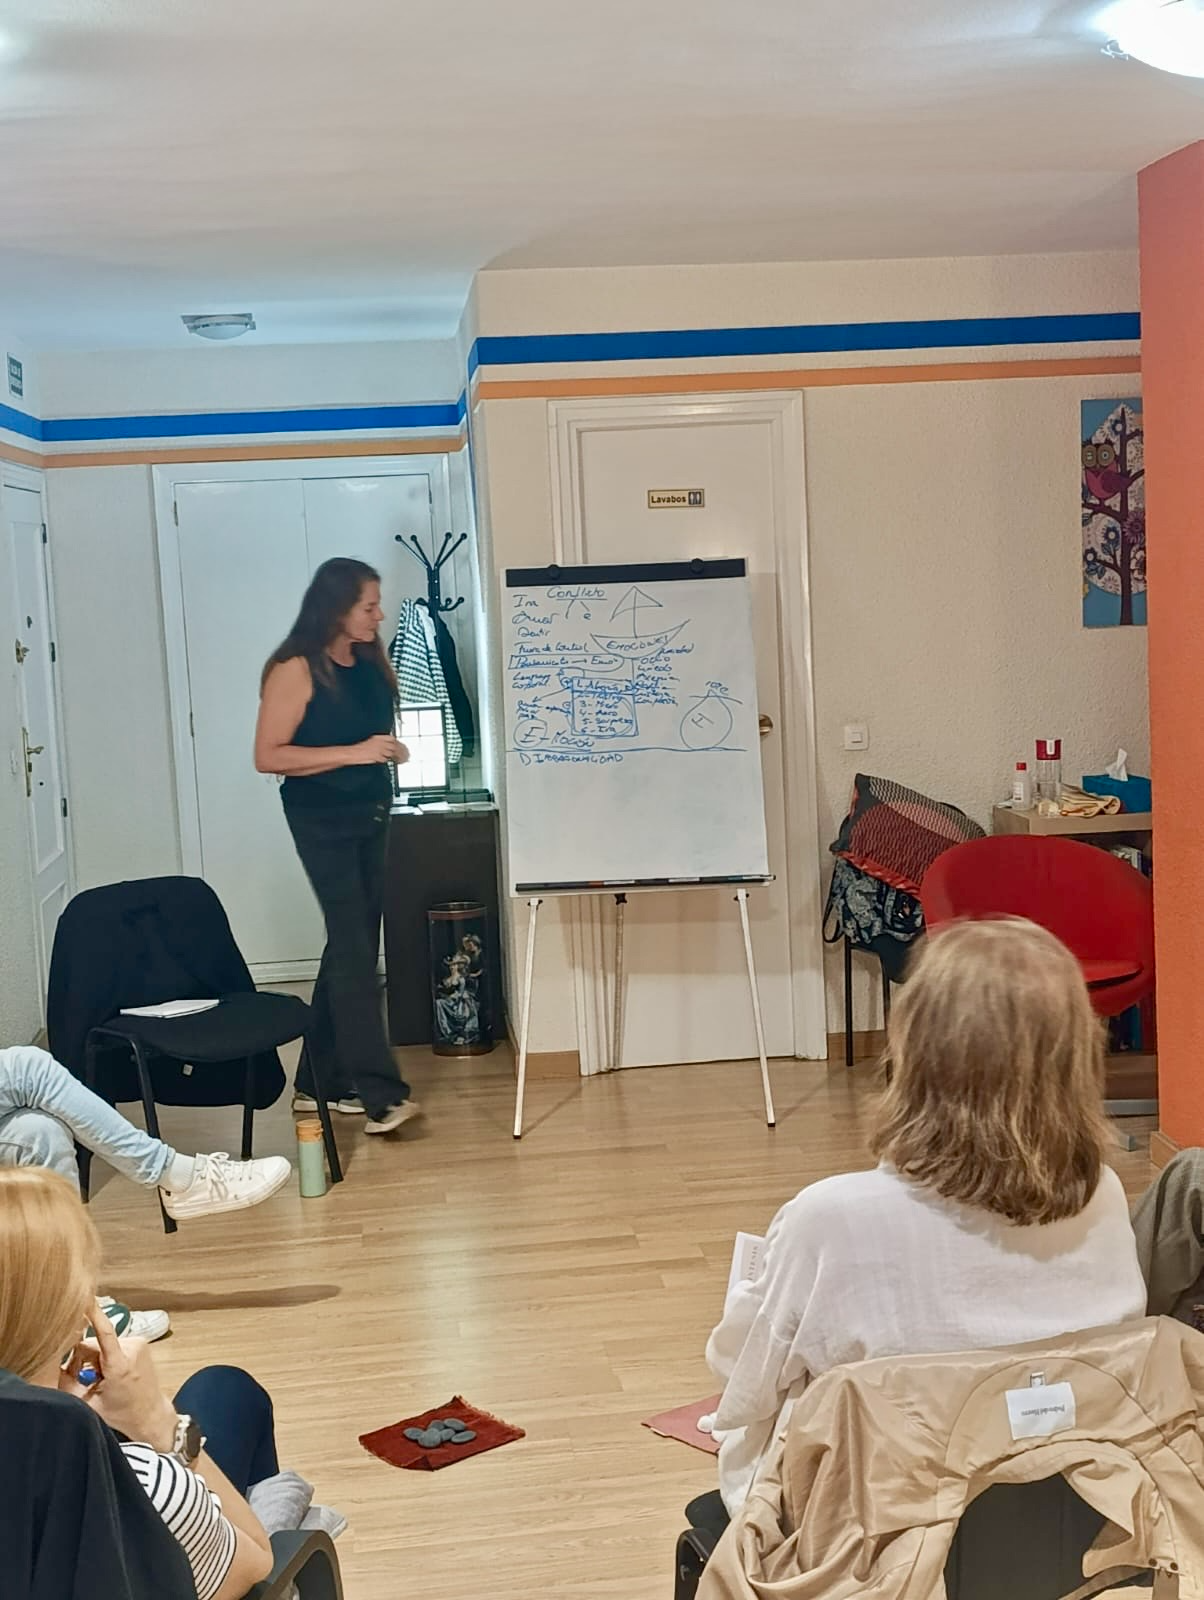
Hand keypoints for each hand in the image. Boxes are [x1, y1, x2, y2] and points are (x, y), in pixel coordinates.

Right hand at [68, 1301, 176, 1450]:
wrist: (150, 1414)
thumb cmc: (121, 1414)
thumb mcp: (89, 1405)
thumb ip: (69, 1385)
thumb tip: (50, 1369)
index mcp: (119, 1365)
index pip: (104, 1333)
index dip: (94, 1315)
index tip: (85, 1298)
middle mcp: (131, 1349)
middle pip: (91, 1344)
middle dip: (82, 1360)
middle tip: (84, 1381)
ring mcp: (138, 1343)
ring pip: (100, 1343)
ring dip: (94, 1359)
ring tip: (99, 1380)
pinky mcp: (140, 1342)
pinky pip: (112, 1343)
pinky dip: (105, 1355)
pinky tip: (109, 1373)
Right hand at [356, 734, 407, 764]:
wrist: (352, 753)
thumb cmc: (359, 749)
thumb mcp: (371, 742)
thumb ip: (380, 743)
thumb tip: (389, 746)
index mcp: (378, 737)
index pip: (392, 739)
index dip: (399, 743)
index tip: (403, 747)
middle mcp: (379, 742)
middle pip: (395, 746)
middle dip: (402, 751)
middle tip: (406, 755)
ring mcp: (378, 750)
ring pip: (392, 753)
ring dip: (398, 757)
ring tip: (402, 760)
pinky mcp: (377, 756)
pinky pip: (386, 759)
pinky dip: (390, 761)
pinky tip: (394, 763)